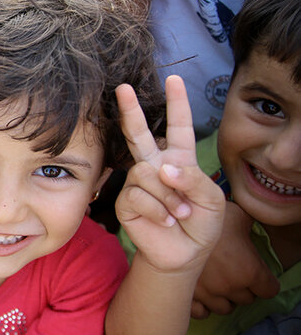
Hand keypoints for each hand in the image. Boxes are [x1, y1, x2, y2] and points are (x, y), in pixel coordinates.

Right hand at [115, 75, 224, 272]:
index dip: (177, 103)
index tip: (173, 80)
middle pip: (139, 133)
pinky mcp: (125, 201)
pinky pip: (138, 196)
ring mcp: (137, 183)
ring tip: (179, 214)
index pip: (178, 127)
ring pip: (147, 174)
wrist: (183, 254)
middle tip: (122, 88)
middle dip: (131, 110)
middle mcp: (155, 166)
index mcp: (179, 160)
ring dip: (169, 198)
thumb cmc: (201, 224)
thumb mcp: (212, 199)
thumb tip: (162, 168)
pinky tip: (165, 221)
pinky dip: (157, 211)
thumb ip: (193, 179)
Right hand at [191, 201, 278, 317]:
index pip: (269, 290)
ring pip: (224, 308)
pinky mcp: (187, 296)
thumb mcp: (239, 216)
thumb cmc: (209, 218)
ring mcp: (207, 294)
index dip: (266, 281)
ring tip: (218, 284)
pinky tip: (202, 293)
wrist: (173, 223)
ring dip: (224, 298)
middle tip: (235, 273)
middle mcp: (230, 287)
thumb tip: (253, 229)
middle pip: (246, 299)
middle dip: (244, 288)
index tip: (259, 273)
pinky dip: (203, 306)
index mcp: (249, 271)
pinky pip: (200, 312)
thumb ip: (251, 228)